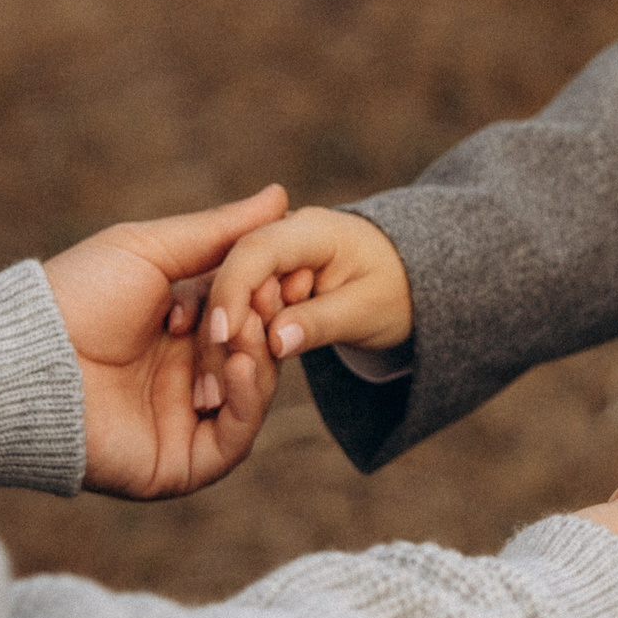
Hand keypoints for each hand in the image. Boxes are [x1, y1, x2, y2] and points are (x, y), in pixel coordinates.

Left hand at [43, 184, 289, 499]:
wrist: (25, 357)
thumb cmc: (78, 295)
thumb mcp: (154, 250)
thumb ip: (220, 231)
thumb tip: (281, 194)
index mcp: (179, 332)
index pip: (246, 316)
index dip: (265, 296)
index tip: (278, 272)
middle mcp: (184, 379)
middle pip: (254, 355)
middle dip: (262, 327)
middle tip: (262, 303)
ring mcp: (183, 424)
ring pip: (251, 398)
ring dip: (258, 361)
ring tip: (244, 334)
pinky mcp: (179, 464)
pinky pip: (234, 441)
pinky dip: (248, 403)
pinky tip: (238, 366)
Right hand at [200, 207, 412, 397]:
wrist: (403, 284)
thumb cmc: (394, 291)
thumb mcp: (367, 310)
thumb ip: (322, 322)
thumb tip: (276, 341)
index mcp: (313, 230)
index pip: (258, 250)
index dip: (235, 289)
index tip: (224, 335)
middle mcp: (280, 234)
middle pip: (231, 271)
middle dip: (219, 322)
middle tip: (221, 374)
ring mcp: (267, 257)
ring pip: (224, 293)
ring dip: (217, 338)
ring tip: (213, 388)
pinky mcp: (260, 281)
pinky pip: (234, 308)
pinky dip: (227, 340)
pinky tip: (219, 375)